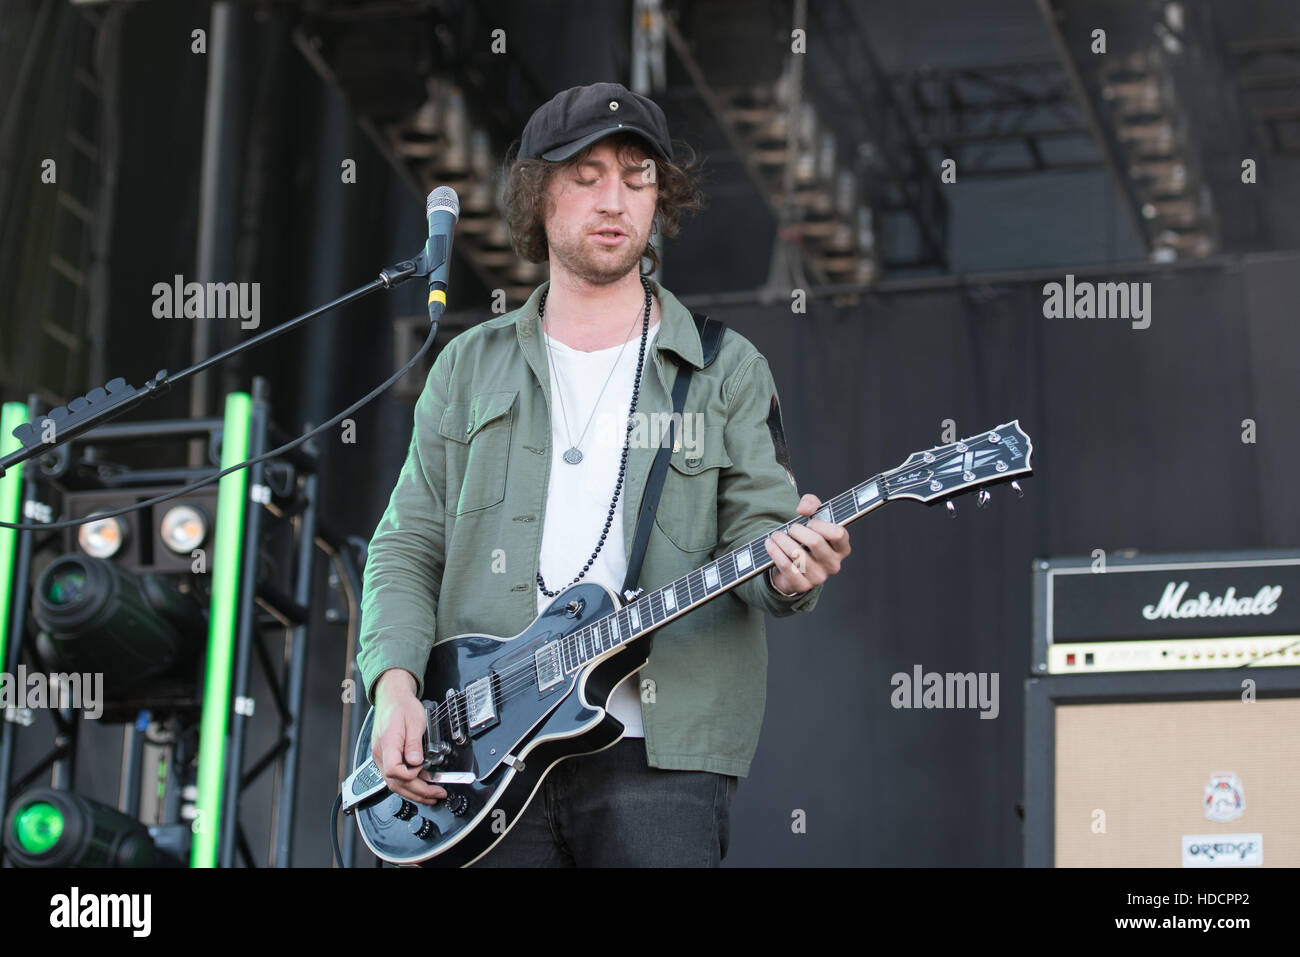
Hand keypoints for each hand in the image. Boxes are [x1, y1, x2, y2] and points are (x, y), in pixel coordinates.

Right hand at [370, 669, 446, 804]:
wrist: (392, 699)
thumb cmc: (402, 707)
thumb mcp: (415, 721)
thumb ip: (414, 744)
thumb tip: (416, 763)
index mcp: (388, 743)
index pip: (393, 771)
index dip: (410, 775)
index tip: (422, 769)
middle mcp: (381, 753)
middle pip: (396, 783)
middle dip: (418, 792)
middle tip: (437, 794)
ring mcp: (381, 757)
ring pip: (395, 784)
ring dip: (414, 792)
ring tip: (432, 795)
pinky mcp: (386, 758)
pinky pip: (395, 777)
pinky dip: (409, 785)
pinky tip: (422, 785)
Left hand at [764, 493, 850, 595]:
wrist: (793, 566)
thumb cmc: (806, 540)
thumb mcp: (813, 517)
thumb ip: (811, 503)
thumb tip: (803, 509)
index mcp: (842, 549)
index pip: (838, 534)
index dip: (821, 525)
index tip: (810, 523)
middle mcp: (833, 564)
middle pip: (815, 541)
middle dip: (797, 530)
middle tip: (790, 529)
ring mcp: (818, 577)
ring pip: (797, 553)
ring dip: (782, 540)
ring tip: (776, 535)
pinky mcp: (802, 585)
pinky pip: (786, 566)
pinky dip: (775, 552)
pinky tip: (770, 544)